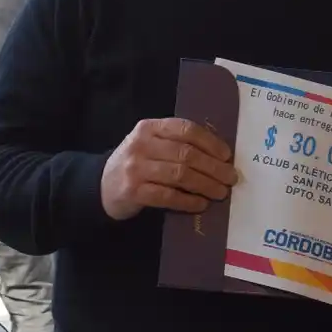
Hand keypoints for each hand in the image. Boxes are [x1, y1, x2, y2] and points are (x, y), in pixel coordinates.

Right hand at [100, 118, 235, 220]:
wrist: (100, 186)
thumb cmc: (136, 164)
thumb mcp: (151, 144)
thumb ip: (176, 144)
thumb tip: (219, 156)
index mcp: (150, 128)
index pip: (186, 129)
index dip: (210, 142)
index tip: (227, 155)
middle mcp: (142, 145)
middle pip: (186, 154)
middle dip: (213, 167)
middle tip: (230, 178)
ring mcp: (136, 168)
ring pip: (180, 175)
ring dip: (205, 185)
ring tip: (221, 192)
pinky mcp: (134, 192)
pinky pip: (168, 196)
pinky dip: (188, 201)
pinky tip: (201, 204)